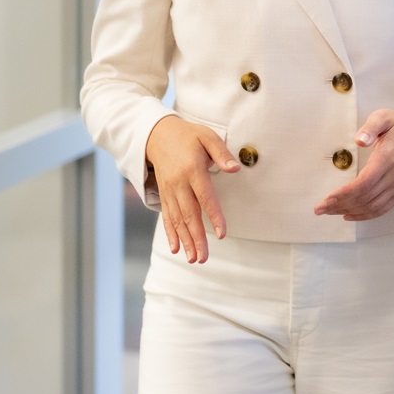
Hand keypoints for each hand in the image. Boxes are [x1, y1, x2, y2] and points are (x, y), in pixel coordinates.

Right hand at [145, 115, 238, 263]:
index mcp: (192, 170)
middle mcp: (179, 184)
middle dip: (197, 238)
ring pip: (177, 220)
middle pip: (189, 214)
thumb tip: (235, 168)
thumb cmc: (188, 136)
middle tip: (204, 258)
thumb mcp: (207, 136)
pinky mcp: (164, 195)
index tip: (221, 234)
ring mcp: (169, 191)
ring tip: (194, 259)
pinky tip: (176, 248)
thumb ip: (222, 153)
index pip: (205, 197)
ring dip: (185, 241)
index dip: (213, 216)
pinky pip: (167, 217)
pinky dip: (171, 234)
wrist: (157, 135)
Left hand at [313, 108, 393, 221]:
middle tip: (320, 208)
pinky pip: (382, 209)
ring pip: (372, 206)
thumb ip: (370, 128)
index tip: (328, 198)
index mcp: (387, 158)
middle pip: (365, 198)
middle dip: (340, 205)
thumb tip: (359, 140)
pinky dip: (365, 215)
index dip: (345, 193)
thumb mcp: (382, 117)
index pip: (364, 183)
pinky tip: (349, 215)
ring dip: (349, 211)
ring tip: (330, 211)